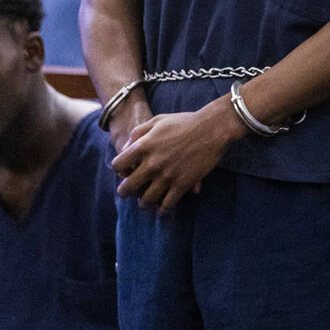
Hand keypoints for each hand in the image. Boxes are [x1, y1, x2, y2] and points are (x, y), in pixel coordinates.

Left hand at [111, 97, 245, 211]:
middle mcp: (152, 163)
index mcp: (143, 146)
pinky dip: (163, 209)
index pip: (118, 165)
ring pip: (146, 200)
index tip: (125, 171)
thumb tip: (127, 146)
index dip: (119, 169)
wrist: (212, 128)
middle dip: (125, 192)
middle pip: (128, 187)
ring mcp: (167, 176)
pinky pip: (167, 204)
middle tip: (127, 193)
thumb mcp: (158, 120)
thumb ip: (139, 132)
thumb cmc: (185, 122)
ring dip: (143, 203)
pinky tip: (162, 209)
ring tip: (145, 203)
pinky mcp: (182, 185)